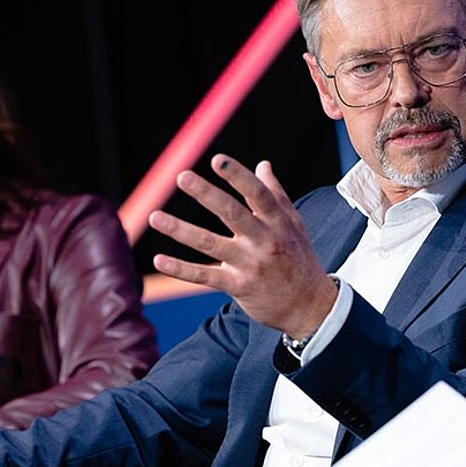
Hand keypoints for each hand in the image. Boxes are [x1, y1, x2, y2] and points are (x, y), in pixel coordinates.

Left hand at [148, 154, 337, 338]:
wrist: (310, 306)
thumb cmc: (299, 260)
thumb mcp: (295, 225)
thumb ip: (276, 194)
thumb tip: (262, 165)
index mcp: (278, 223)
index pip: (258, 194)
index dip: (238, 176)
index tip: (218, 160)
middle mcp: (265, 242)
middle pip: (232, 214)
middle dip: (207, 194)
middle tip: (182, 177)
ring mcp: (250, 265)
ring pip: (211, 244)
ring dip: (181, 230)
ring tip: (155, 217)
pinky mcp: (239, 287)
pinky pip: (205, 277)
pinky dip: (181, 269)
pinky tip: (160, 260)